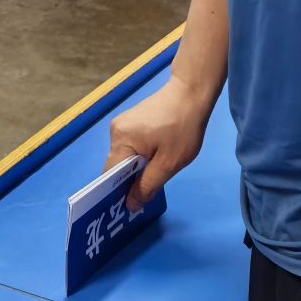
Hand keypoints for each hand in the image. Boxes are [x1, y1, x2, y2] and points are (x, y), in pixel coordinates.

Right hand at [106, 75, 212, 212]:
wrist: (190, 93)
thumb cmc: (182, 128)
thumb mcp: (169, 163)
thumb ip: (148, 185)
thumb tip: (130, 205)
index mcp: (121, 140)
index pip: (110, 174)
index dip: (118, 192)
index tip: (130, 206)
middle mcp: (115, 131)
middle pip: (117, 166)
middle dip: (130, 181)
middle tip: (147, 194)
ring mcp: (122, 124)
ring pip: (124, 157)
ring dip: (137, 168)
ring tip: (155, 174)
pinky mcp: (131, 122)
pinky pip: (130, 147)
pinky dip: (140, 157)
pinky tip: (156, 158)